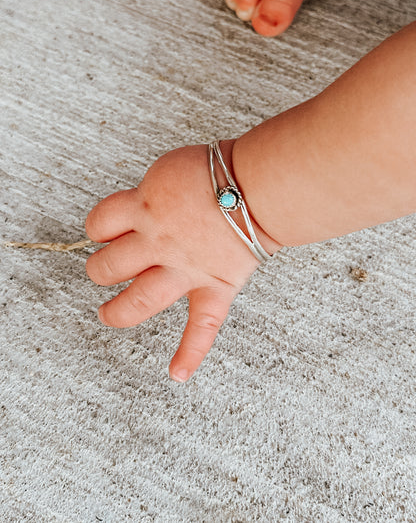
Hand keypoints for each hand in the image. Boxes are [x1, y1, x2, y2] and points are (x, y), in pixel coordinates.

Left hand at [85, 142, 278, 381]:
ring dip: (117, 311)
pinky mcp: (214, 288)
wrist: (259, 184)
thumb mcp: (172, 169)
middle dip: (101, 268)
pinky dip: (191, 352)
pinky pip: (202, 327)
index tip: (106, 230)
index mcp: (146, 207)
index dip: (98, 227)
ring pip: (138, 301)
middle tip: (106, 268)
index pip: (100, 222)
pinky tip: (176, 374)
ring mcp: (185, 270)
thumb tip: (141, 209)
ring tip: (108, 314)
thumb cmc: (220, 168)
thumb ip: (152, 193)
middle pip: (109, 266)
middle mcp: (158, 242)